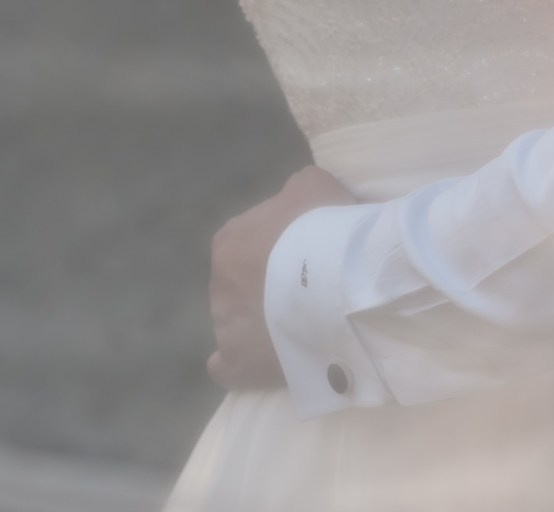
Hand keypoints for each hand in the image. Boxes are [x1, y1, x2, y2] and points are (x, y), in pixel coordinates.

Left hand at [208, 164, 355, 388]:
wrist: (334, 282)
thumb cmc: (322, 228)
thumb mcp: (314, 186)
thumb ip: (297, 192)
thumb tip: (295, 201)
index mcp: (230, 239)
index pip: (247, 244)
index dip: (278, 252)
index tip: (307, 258)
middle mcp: (218, 281)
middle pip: (243, 286)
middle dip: (268, 291)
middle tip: (308, 295)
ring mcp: (224, 325)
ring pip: (239, 325)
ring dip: (262, 327)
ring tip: (302, 330)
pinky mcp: (237, 363)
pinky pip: (228, 367)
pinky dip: (242, 366)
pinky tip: (264, 363)